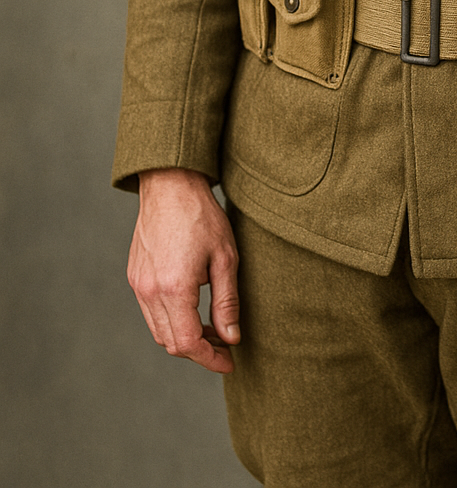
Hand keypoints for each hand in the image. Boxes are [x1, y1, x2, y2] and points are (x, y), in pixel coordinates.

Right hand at [127, 168, 239, 373]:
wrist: (170, 185)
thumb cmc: (202, 216)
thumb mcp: (226, 258)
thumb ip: (227, 302)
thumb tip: (231, 338)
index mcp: (174, 289)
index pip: (188, 343)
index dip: (210, 358)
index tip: (229, 361)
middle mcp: (149, 291)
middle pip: (171, 342)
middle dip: (199, 351)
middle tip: (225, 345)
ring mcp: (138, 284)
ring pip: (159, 330)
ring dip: (184, 336)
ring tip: (212, 328)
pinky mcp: (135, 276)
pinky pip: (150, 311)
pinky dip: (170, 320)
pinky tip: (192, 308)